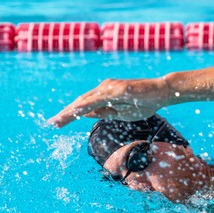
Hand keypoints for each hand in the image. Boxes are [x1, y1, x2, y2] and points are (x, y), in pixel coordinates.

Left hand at [47, 78, 169, 127]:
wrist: (162, 91)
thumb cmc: (144, 102)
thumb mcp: (121, 112)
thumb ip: (103, 112)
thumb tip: (86, 114)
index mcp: (104, 93)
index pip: (83, 105)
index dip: (69, 114)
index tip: (57, 123)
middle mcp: (104, 87)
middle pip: (80, 102)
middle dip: (65, 114)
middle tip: (51, 124)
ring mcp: (110, 87)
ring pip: (86, 100)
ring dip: (70, 111)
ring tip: (58, 120)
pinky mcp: (118, 90)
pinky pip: (98, 99)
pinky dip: (85, 106)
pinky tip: (76, 112)